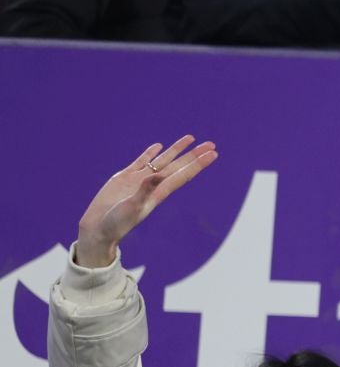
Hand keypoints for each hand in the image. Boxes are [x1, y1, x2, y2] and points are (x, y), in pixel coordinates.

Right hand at [75, 136, 218, 267]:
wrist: (99, 228)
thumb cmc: (117, 223)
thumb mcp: (133, 207)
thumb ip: (145, 191)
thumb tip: (159, 176)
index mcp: (158, 193)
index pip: (183, 175)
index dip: (198, 164)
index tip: (213, 154)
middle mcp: (152, 185)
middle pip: (178, 166)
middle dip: (194, 155)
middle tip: (211, 144)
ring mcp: (139, 180)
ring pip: (162, 160)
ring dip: (176, 150)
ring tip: (191, 138)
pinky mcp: (124, 177)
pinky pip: (141, 162)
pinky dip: (150, 153)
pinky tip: (159, 146)